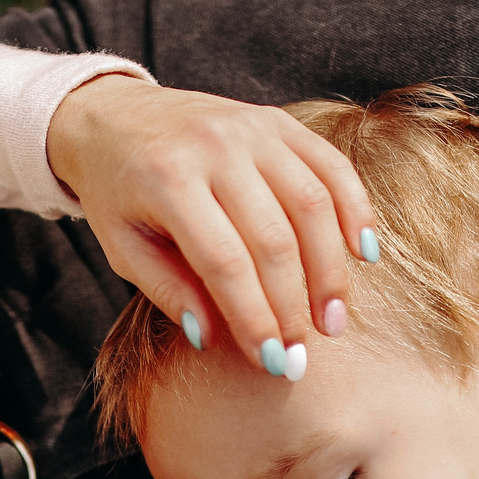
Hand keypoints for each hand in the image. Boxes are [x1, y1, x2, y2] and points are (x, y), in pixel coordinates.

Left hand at [46, 74, 375, 373]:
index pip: (224, 262)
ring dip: (330, 269)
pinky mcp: (278, 121)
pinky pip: (331, 166)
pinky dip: (355, 209)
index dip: (253, 317)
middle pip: (274, 238)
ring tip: (334, 320)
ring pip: (311, 203)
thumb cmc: (118, 192)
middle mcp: (215, 147)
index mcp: (168, 180)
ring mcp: (252, 128)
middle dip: (293, 306)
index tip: (271, 362)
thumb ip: (168, 290)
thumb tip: (214, 339)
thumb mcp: (123, 246)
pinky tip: (363, 254)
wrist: (114, 116)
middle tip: (302, 355)